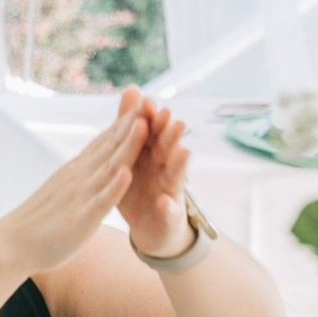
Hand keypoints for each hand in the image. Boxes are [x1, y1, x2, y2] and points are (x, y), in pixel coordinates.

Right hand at [0, 96, 149, 274]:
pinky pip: (100, 202)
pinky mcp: (80, 219)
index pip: (106, 141)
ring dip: (128, 146)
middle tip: (151, 99)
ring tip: (143, 124)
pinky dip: (114, 187)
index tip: (143, 101)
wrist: (11, 244)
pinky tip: (127, 174)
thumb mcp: (63, 188)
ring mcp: (81, 196)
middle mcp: (81, 177)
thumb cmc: (38, 220)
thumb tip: (91, 159)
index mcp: (78, 171)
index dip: (126, 121)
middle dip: (133, 123)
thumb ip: (80, 174)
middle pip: (111, 146)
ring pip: (109, 168)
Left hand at [111, 91, 194, 257]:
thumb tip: (133, 89)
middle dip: (172, 137)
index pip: (153, 134)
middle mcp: (165, 170)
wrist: (154, 228)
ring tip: (184, 152)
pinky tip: (165, 202)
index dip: (152, 120)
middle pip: (169, 151)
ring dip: (180, 165)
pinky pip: (168, 213)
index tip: (149, 103)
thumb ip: (135, 124)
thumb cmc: (143, 186)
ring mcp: (170, 194)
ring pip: (175, 177)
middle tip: (175, 121)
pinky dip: (167, 208)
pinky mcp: (168, 218)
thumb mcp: (135, 155)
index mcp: (153, 155)